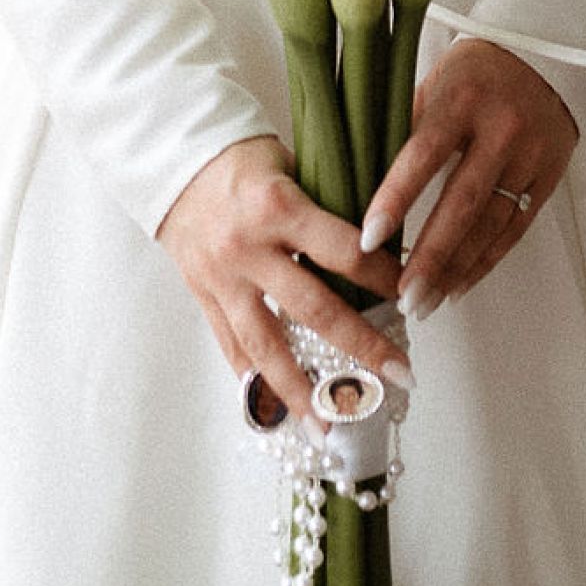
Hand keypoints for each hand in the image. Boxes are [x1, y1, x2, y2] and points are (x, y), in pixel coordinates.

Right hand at [156, 134, 406, 421]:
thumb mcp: (291, 163)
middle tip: (401, 377)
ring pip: (266, 345)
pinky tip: (280, 414)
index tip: (414, 296)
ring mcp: (223, 279)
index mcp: (277, 207)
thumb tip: (379, 240)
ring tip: (331, 429)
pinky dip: (257, 382)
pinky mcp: (203, 296)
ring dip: (302, 392)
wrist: (171, 159)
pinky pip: (232, 347)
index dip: (382, 276)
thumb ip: (326, 204)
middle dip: (361, 346)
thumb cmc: (243, 157)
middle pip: (313, 308)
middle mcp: (249, 248)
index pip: (342, 250)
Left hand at [361, 40, 577, 318]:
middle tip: (401, 295)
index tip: (368, 238)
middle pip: (461, 203)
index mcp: (462, 100)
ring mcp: (529, 156)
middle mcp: (500, 130)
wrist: (544, 55)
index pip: (423, 156)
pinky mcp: (546, 177)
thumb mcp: (435, 82)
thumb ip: (405, 128)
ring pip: (490, 225)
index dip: (395, 199)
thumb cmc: (476, 69)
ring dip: (455, 270)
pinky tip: (459, 284)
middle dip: (429, 257)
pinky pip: (514, 229)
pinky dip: (485, 261)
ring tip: (425, 301)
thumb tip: (358, 178)